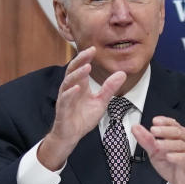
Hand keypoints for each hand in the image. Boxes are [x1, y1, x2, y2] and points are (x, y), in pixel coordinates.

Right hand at [38, 47, 125, 169]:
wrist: (71, 135)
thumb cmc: (83, 118)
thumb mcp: (101, 102)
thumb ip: (109, 88)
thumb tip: (122, 73)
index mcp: (80, 85)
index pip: (81, 67)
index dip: (86, 57)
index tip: (94, 48)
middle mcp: (70, 89)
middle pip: (73, 70)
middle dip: (80, 60)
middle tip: (89, 51)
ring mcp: (65, 98)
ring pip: (68, 82)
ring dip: (77, 74)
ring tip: (86, 67)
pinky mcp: (62, 110)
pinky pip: (64, 99)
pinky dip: (70, 93)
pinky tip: (77, 88)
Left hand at [132, 117, 184, 183]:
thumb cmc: (172, 165)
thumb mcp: (155, 153)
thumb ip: (147, 140)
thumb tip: (136, 128)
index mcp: (177, 136)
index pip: (172, 124)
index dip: (164, 121)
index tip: (155, 121)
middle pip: (177, 132)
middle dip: (164, 130)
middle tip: (153, 130)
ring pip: (181, 144)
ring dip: (168, 143)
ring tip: (158, 144)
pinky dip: (177, 157)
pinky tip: (169, 156)